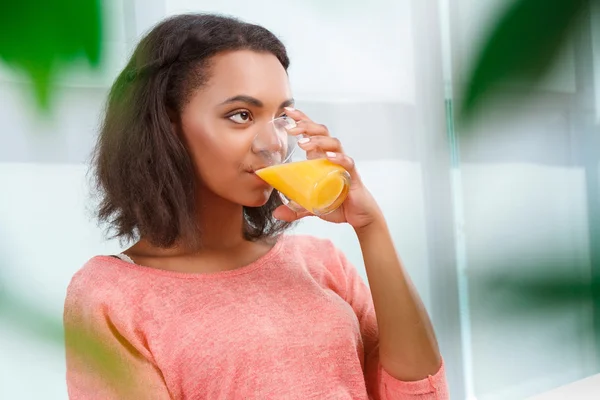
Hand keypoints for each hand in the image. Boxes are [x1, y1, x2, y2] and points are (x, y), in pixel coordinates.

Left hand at [272, 107, 382, 229]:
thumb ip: (295, 209)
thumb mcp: (311, 206)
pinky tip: (329, 157)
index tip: (287, 111)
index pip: (313, 132)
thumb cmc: (337, 204)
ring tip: (303, 144)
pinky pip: (348, 162)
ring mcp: (344, 164)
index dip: (302, 119)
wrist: (359, 216)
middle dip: (307, 126)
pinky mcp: (353, 176)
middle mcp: (333, 156)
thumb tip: (277, 214)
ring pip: (334, 143)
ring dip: (318, 141)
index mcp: (322, 157)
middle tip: (291, 129)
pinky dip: (339, 158)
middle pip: (322, 132)